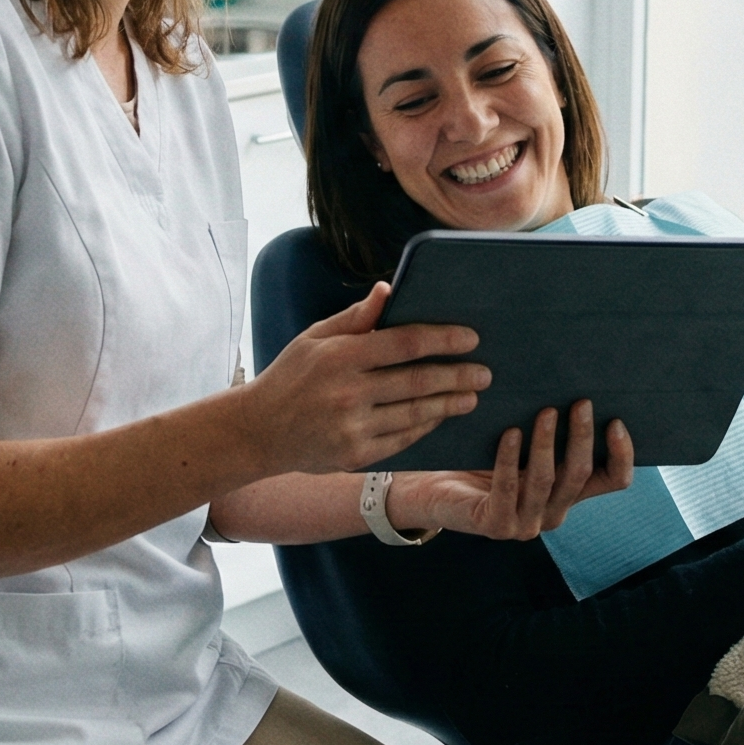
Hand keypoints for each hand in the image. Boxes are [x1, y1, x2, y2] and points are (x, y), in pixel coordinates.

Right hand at [242, 283, 491, 474]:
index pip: (404, 343)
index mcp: (340, 356)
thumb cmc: (290, 376)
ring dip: (450, 404)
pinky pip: (403, 439)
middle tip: (485, 372)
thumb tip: (389, 289)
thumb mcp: (314, 337)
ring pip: (416, 414)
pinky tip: (442, 416)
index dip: (442, 339)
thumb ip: (355, 317)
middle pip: (418, 382)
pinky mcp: (356, 455)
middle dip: (458, 376)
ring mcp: (352, 428)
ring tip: (472, 396)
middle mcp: (348, 393)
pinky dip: (426, 426)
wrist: (258, 432)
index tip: (471, 338)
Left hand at [391, 402, 635, 540]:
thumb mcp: (525, 444)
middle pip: (580, 474)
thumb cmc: (483, 458)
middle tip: (580, 403)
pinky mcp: (497, 525)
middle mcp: (554, 512)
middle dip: (582, 436)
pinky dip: (510, 458)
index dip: (622, 454)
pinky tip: (510, 433)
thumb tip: (571, 379)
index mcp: (568, 494)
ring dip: (548, 443)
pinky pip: (508, 488)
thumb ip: (550, 428)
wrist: (437, 492)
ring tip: (545, 412)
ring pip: (546, 480)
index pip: (613, 480)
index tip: (616, 420)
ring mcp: (527, 524)